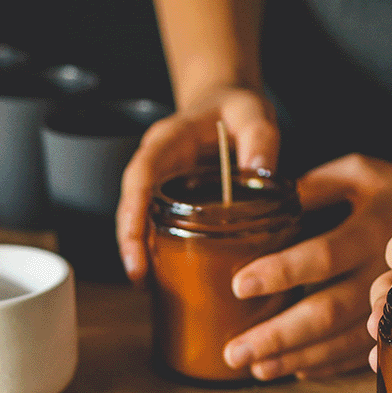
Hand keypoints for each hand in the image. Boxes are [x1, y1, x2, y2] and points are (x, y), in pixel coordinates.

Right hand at [116, 85, 277, 282]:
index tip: (133, 240)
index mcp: (169, 140)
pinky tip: (164, 275)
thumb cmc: (237, 108)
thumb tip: (261, 171)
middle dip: (129, 241)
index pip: (140, 174)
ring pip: (138, 218)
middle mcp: (156, 162)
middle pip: (130, 203)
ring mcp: (160, 182)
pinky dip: (156, 249)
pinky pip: (155, 224)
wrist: (229, 107)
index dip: (133, 209)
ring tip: (148, 285)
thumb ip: (261, 138)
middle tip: (139, 277)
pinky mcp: (170, 198)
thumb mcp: (254, 113)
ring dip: (139, 251)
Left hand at [223, 155, 391, 379]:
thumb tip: (261, 204)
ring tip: (256, 368)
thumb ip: (313, 188)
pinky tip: (295, 371)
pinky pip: (363, 353)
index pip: (323, 256)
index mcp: (374, 229)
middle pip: (329, 311)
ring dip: (298, 358)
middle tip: (234, 352)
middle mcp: (386, 272)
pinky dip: (328, 365)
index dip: (281, 272)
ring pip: (344, 341)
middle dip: (280, 335)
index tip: (239, 285)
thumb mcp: (358, 173)